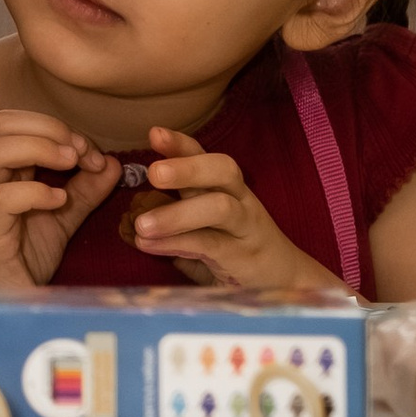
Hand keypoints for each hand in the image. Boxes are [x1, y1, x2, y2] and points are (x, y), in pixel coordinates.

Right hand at [0, 109, 121, 292]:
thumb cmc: (18, 262)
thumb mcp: (58, 222)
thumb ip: (83, 194)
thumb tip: (112, 165)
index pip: (14, 123)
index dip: (55, 127)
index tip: (90, 153)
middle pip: (1, 124)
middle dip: (48, 128)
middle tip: (80, 153)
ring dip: (40, 148)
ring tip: (71, 165)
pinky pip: (2, 198)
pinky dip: (34, 191)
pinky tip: (59, 202)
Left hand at [125, 127, 334, 289]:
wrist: (285, 282)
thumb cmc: (235, 250)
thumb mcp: (205, 226)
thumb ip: (175, 218)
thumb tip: (130, 215)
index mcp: (228, 188)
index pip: (208, 157)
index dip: (182, 144)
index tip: (154, 133)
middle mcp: (241, 200)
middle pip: (223, 171)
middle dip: (187, 167)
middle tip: (153, 172)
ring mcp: (247, 228)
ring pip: (220, 208)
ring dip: (177, 214)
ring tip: (140, 224)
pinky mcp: (245, 257)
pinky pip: (211, 245)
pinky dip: (177, 243)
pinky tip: (148, 244)